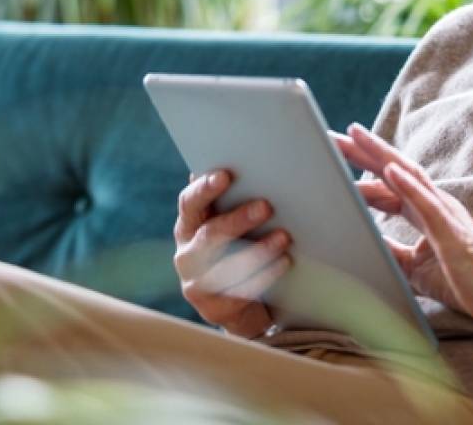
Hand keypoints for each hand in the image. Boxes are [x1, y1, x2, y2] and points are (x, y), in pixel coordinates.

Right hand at [172, 169, 293, 338]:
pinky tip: (285, 262)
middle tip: (267, 206)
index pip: (190, 203)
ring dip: (257, 250)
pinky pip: (240, 291)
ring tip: (285, 237)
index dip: (204, 188)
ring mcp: (196, 283)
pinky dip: (265, 275)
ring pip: (225, 266)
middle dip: (237, 219)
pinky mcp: (213, 308)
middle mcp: (187, 253)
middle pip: (208, 234)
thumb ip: (235, 202)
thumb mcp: (233, 228)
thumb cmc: (242, 252)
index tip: (225, 174)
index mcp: (189, 226)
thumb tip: (259, 164)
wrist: (243, 308)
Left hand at [331, 124, 472, 338]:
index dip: (359, 168)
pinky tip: (389, 171)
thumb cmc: (463, 279)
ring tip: (355, 135)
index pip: (386, 183)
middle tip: (331, 135)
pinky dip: (408, 185)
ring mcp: (444, 213)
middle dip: (362, 151)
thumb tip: (363, 244)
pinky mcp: (453, 231)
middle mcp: (433, 203)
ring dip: (380, 155)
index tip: (331, 155)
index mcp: (423, 211)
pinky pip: (428, 204)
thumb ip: (391, 251)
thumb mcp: (413, 267)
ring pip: (409, 175)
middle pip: (393, 169)